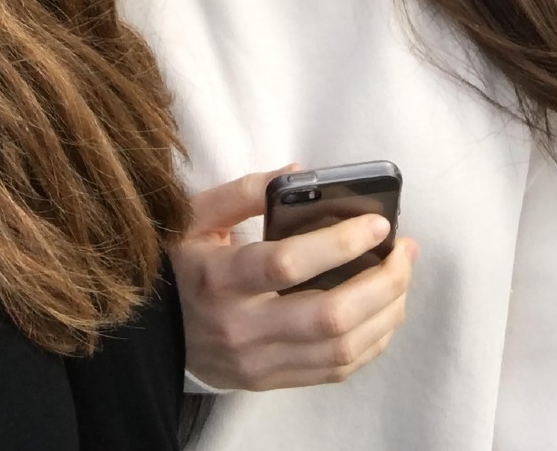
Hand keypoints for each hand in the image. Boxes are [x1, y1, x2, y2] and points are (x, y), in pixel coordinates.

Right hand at [171, 168, 417, 390]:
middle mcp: (239, 327)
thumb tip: (299, 174)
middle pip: (329, 316)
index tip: (378, 224)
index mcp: (218, 278)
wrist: (151, 333)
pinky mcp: (270, 381)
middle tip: (405, 251)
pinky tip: (384, 312)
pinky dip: (373, 341)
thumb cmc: (181, 265)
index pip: (287, 264)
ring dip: (387, 311)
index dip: (340, 243)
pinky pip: (337, 370)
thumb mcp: (194, 217)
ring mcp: (257, 362)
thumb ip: (243, 191)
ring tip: (402, 277)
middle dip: (382, 281)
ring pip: (342, 348)